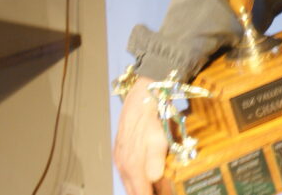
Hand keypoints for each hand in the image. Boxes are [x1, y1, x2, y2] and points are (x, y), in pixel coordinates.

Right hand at [113, 76, 167, 194]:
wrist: (142, 97)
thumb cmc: (153, 118)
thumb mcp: (159, 139)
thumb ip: (155, 162)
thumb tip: (153, 180)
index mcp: (132, 166)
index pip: (140, 194)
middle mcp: (123, 165)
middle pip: (133, 191)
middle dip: (145, 194)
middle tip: (162, 193)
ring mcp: (120, 158)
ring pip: (129, 182)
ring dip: (140, 188)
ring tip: (154, 190)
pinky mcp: (120, 151)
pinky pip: (127, 172)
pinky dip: (135, 179)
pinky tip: (145, 177)